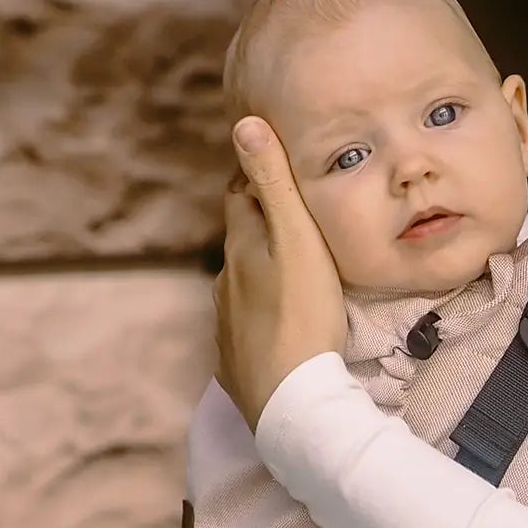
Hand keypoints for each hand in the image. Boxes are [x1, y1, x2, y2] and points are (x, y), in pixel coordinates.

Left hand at [214, 117, 346, 428]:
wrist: (290, 403)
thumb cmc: (301, 315)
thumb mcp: (297, 241)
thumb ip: (273, 184)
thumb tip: (244, 124)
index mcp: (240, 247)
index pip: (240, 193)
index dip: (257, 174)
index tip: (281, 162)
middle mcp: (225, 280)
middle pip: (242, 237)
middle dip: (262, 219)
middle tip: (298, 209)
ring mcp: (228, 322)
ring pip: (244, 280)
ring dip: (264, 266)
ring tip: (298, 263)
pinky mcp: (237, 359)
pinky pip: (248, 322)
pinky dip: (264, 309)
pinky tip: (284, 317)